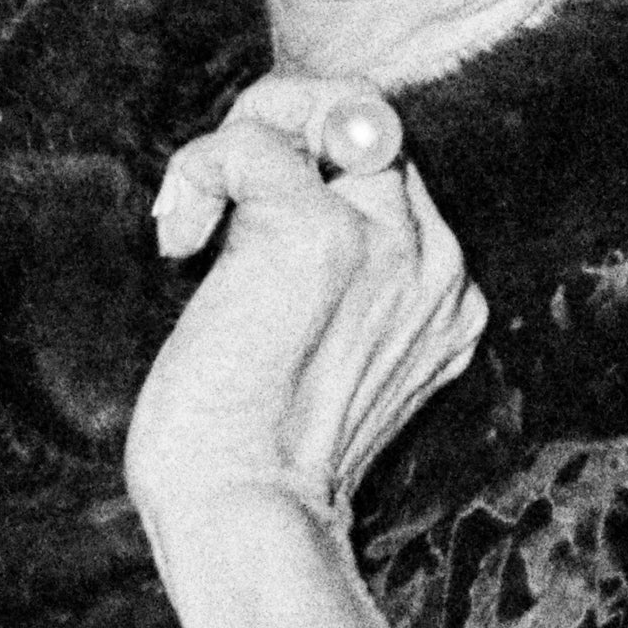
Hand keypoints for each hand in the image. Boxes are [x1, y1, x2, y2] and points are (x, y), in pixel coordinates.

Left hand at [126, 72, 488, 569]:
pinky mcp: (318, 236)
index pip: (389, 166)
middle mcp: (436, 263)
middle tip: (206, 212)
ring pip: (314, 112)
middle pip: (362, 119)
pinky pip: (253, 143)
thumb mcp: (318, 350)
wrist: (242, 516)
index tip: (244, 220)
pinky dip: (199, 172)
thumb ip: (326, 269)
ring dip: (230, 154)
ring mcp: (386, 245)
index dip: (310, 165)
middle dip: (268, 139)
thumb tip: (266, 167)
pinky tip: (180, 239)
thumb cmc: (252, 452)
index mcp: (448, 297)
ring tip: (190, 228)